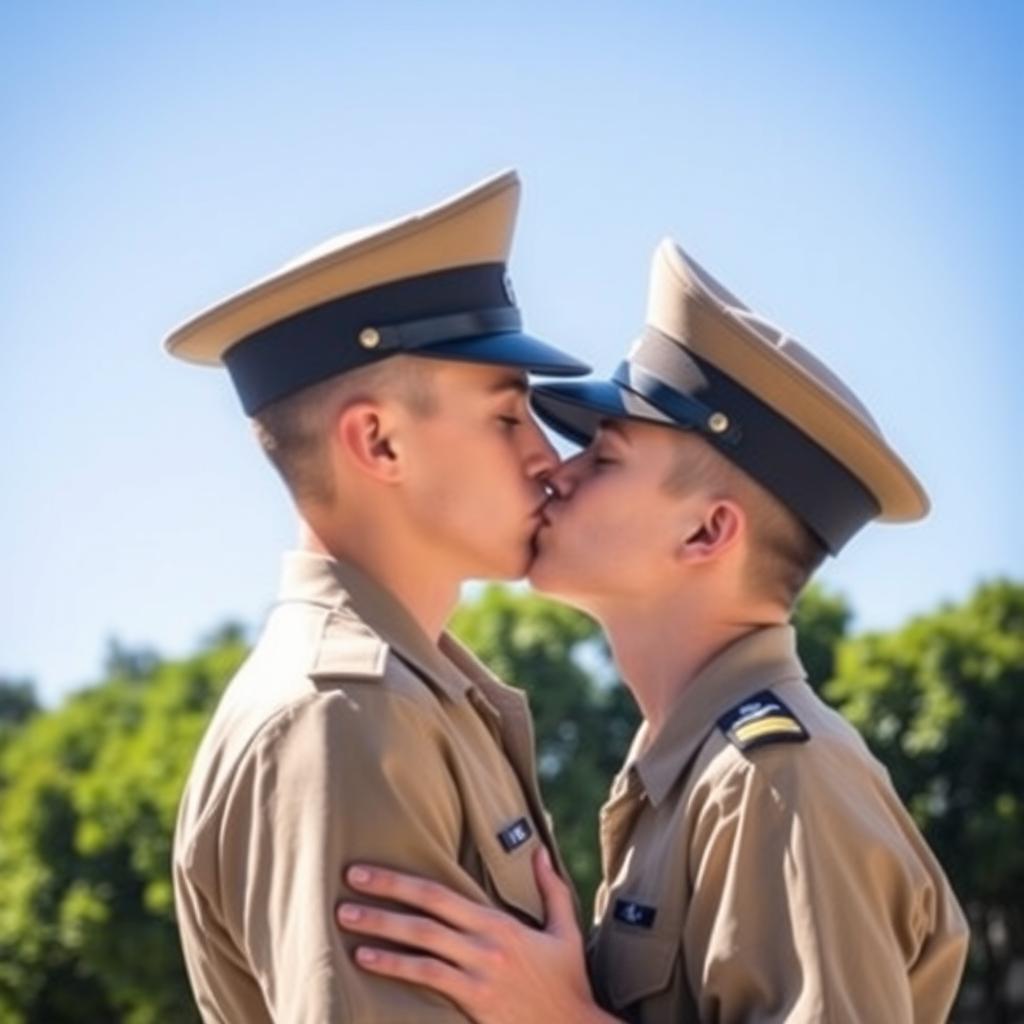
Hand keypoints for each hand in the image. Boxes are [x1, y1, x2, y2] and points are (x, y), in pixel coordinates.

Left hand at [335, 846, 617, 1023]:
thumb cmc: (567, 981)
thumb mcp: (565, 930)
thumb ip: (551, 888)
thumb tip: (540, 850)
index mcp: (500, 923)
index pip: (441, 893)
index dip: (401, 880)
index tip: (367, 870)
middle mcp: (485, 945)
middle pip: (423, 915)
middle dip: (382, 898)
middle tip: (347, 885)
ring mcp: (478, 976)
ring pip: (420, 947)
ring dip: (379, 932)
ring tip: (345, 921)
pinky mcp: (474, 1004)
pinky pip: (428, 982)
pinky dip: (395, 968)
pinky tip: (368, 960)